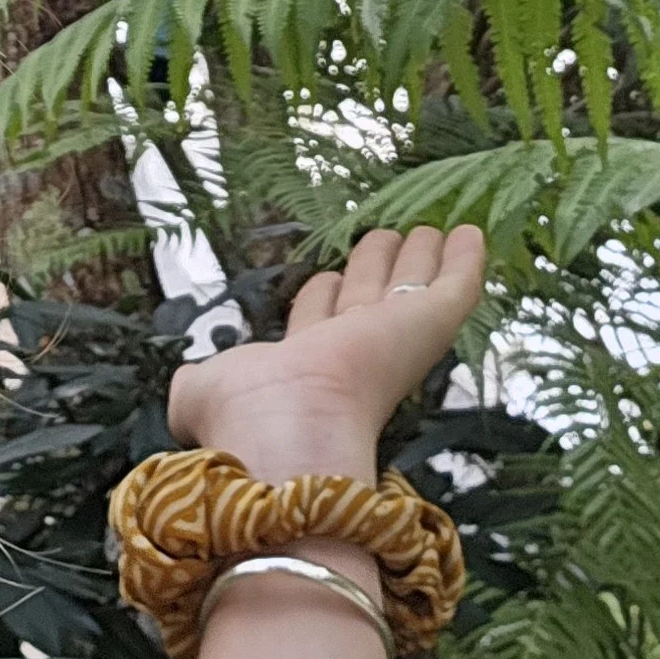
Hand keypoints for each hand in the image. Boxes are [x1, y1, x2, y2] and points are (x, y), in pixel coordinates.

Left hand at [167, 223, 485, 484]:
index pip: (320, 320)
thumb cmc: (244, 415)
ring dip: (418, 256)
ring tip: (427, 229)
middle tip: (388, 239)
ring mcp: (394, 338)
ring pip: (411, 286)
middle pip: (371, 297)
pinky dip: (466, 260)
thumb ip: (197, 385)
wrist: (289, 428)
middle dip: (376, 267)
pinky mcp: (429, 326)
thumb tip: (187, 389)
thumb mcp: (203, 392)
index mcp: (306, 367)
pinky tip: (472, 234)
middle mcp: (353, 352)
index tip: (332, 276)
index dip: (324, 297)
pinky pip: (455, 287)